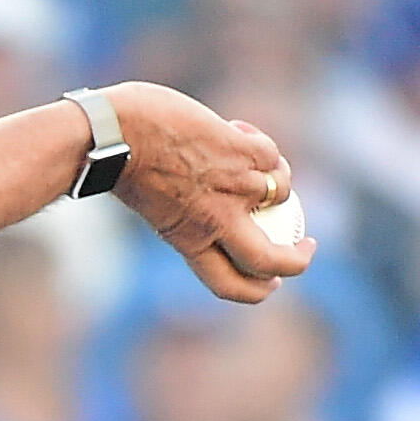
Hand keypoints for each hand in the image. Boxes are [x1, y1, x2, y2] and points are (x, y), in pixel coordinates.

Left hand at [106, 81, 315, 302]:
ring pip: (283, 195)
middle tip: (305, 247)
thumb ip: (189, 216)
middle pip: (272, 260)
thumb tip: (211, 208)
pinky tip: (234, 130)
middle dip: (297, 262)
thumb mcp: (156, 208)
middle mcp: (217, 221)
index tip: (272, 282)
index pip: (230, 285)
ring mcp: (235, 187)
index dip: (258, 290)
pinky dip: (259, 142)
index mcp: (189, 242)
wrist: (113, 133)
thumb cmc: (124, 167)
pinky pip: (272, 154)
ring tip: (253, 162)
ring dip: (278, 180)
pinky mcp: (244, 154)